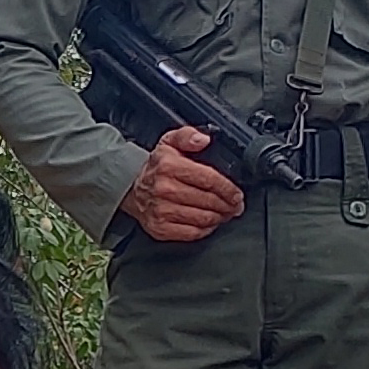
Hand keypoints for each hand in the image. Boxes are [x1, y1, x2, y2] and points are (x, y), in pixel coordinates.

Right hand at [117, 127, 244, 244]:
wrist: (132, 188)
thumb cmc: (157, 167)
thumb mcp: (170, 142)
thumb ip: (188, 135)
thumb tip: (203, 140)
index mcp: (169, 166)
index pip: (208, 179)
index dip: (228, 189)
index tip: (237, 194)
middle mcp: (164, 189)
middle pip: (208, 201)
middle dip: (228, 205)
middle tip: (235, 205)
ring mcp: (161, 211)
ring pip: (203, 218)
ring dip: (219, 217)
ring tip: (225, 213)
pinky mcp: (160, 228)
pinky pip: (192, 233)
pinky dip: (205, 229)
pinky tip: (209, 222)